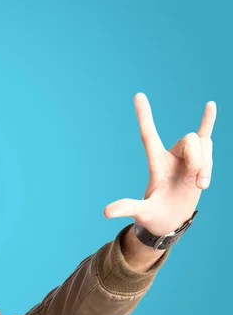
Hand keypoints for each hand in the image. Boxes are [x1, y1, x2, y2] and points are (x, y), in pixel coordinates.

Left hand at [103, 93, 215, 235]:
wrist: (171, 220)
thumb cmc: (154, 216)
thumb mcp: (141, 212)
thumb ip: (127, 208)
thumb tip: (105, 213)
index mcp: (156, 162)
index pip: (148, 134)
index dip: (144, 116)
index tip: (138, 95)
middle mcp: (170, 155)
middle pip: (190, 140)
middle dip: (198, 161)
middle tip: (194, 183)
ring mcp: (185, 157)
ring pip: (205, 144)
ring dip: (208, 165)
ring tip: (200, 185)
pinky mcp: (200, 160)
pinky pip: (205, 135)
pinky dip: (208, 121)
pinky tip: (210, 104)